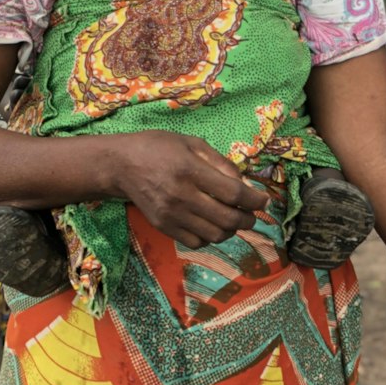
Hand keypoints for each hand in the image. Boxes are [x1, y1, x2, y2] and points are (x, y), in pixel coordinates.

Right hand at [112, 132, 264, 247]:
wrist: (122, 165)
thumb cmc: (159, 147)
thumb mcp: (191, 142)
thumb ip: (219, 162)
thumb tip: (244, 182)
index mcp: (191, 169)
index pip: (233, 192)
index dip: (254, 199)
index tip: (263, 200)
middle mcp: (182, 195)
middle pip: (227, 218)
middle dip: (247, 219)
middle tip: (252, 215)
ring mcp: (172, 214)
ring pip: (214, 235)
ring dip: (231, 230)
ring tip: (234, 220)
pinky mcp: (164, 227)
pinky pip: (196, 242)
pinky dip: (211, 238)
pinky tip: (212, 226)